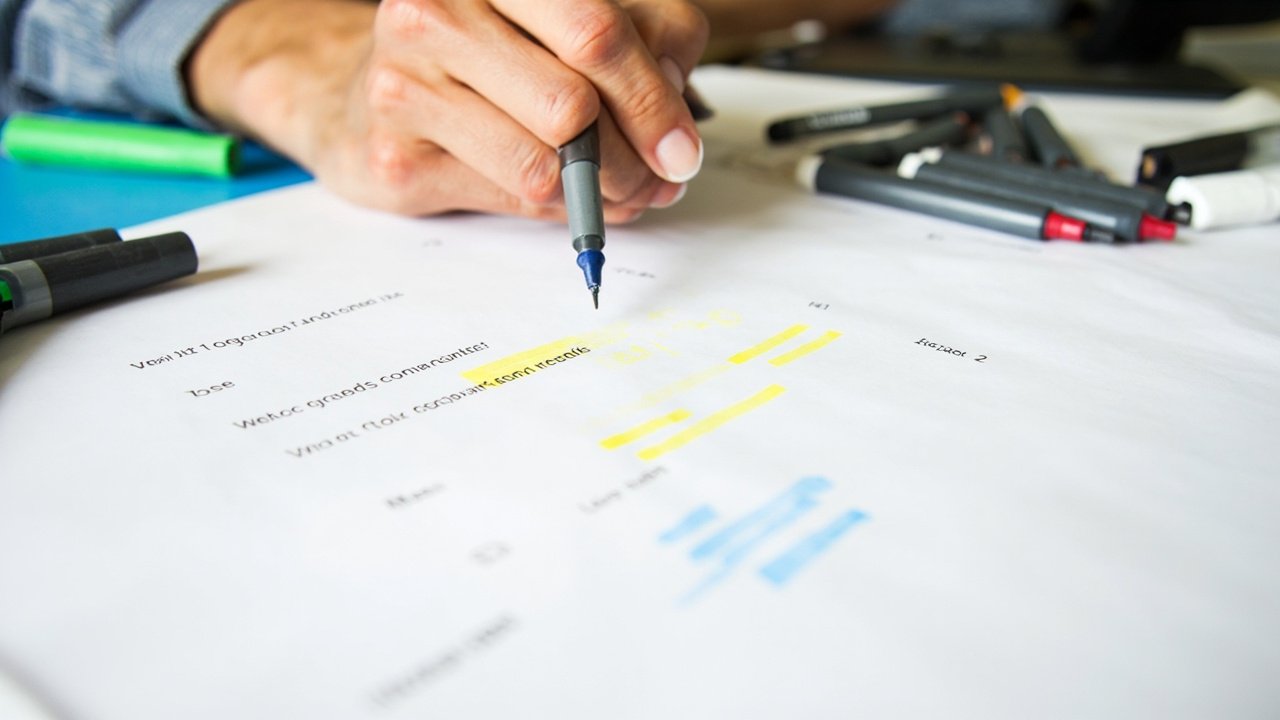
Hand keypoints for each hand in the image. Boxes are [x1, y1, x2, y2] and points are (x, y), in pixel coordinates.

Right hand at [189, 0, 707, 220]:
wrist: (366, 92)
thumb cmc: (485, 54)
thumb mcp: (575, 22)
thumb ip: (645, 39)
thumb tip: (675, 122)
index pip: (596, 32)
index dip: (652, 99)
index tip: (681, 149)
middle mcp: (438, 11)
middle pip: (574, 104)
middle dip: (633, 157)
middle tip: (658, 179)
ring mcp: (406, 83)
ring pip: (543, 162)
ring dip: (602, 193)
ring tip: (622, 192)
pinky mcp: (393, 157)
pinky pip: (508, 197)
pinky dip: (556, 209)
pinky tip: (567, 198)